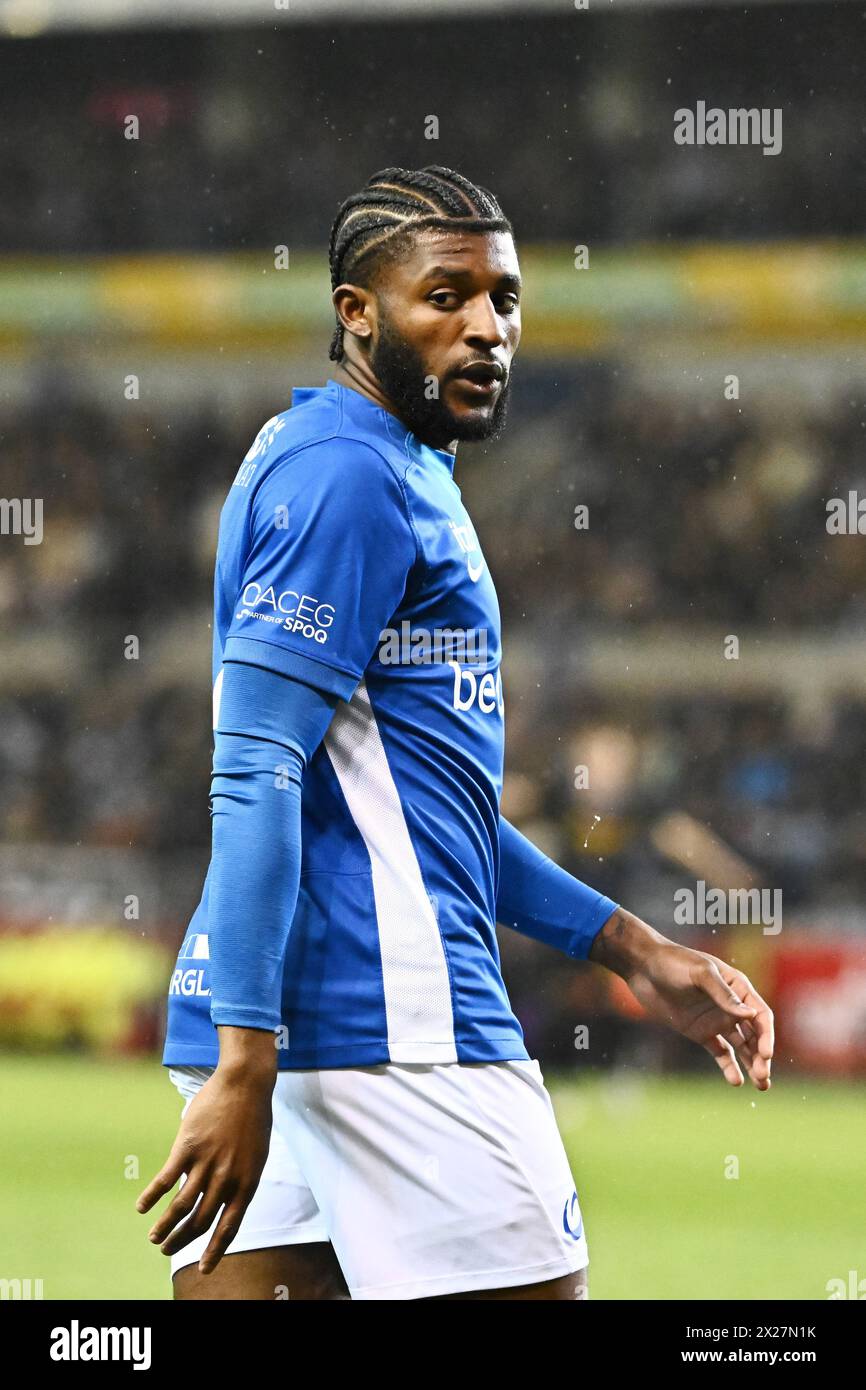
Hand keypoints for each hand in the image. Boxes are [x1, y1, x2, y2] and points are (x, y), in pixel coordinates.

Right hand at [137, 1029, 275, 1273]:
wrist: (244, 1083)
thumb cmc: (252, 1116)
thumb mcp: (254, 1153)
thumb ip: (239, 1178)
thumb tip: (221, 1198)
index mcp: (247, 1181)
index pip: (230, 1226)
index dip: (214, 1250)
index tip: (203, 1268)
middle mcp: (227, 1178)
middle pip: (200, 1221)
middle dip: (183, 1240)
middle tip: (167, 1250)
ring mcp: (206, 1163)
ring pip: (181, 1206)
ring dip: (165, 1226)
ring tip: (154, 1238)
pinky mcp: (187, 1147)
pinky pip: (166, 1179)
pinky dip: (152, 1196)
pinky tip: (142, 1207)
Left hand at [627, 940, 773, 1089]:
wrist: (642, 967)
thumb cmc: (673, 962)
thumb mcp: (700, 974)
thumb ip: (724, 994)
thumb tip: (751, 1014)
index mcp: (737, 987)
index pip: (760, 1015)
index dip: (766, 1036)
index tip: (765, 1055)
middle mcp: (731, 1006)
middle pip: (754, 1035)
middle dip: (761, 1056)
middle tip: (763, 1078)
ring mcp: (716, 1020)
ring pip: (742, 1046)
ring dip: (752, 1064)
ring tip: (761, 1085)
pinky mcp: (700, 1032)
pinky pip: (720, 1052)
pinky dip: (729, 1067)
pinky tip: (736, 1081)